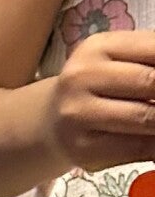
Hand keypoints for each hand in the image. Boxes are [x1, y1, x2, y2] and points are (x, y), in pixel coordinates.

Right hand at [45, 28, 154, 172]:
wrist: (51, 122)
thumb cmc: (97, 88)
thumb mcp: (118, 61)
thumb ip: (151, 60)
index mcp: (98, 47)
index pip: (154, 49)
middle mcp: (82, 77)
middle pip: (152, 82)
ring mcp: (79, 114)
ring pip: (148, 118)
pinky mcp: (84, 149)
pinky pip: (138, 148)